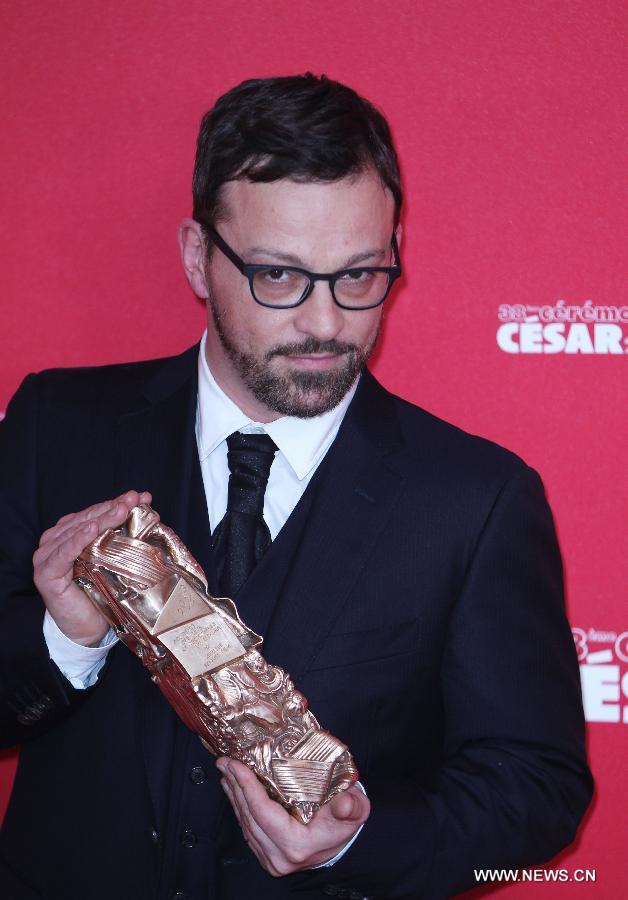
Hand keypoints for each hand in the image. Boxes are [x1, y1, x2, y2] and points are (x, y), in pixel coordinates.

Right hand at [33, 490, 151, 645]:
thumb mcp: (114, 560)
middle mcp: (56, 541)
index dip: (117, 503)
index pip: (95, 513)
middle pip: (87, 519)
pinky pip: (63, 554)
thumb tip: (146, 510)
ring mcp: (48, 556)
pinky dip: (78, 540)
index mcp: (71, 534)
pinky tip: (91, 529)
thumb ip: (121, 537)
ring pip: (77, 531)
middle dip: (113, 508)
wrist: (88, 630)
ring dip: (100, 519)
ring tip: (120, 510)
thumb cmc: (101, 594)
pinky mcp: (47, 574)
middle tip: (133, 500)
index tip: (141, 497)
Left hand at [217, 757, 369, 875]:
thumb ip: (352, 806)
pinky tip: (237, 792)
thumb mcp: (355, 810)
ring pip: (244, 824)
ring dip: (234, 795)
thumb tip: (345, 803)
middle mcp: (280, 856)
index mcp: (296, 845)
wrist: (341, 843)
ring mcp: (271, 859)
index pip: (261, 811)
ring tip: (228, 773)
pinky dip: (240, 808)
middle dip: (234, 785)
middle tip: (225, 762)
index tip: (236, 764)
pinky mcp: (267, 857)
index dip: (246, 786)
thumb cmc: (344, 823)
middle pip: (248, 816)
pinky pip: (247, 829)